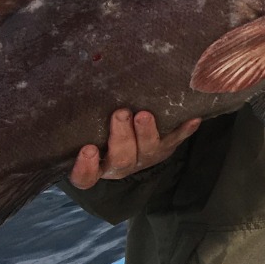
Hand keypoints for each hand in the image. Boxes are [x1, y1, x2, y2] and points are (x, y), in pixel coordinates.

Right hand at [69, 109, 199, 187]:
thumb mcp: (87, 132)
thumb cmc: (100, 133)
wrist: (133, 142)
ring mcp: (146, 157)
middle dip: (122, 137)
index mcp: (97, 166)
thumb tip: (71, 86)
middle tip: (121, 113)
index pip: (86, 177)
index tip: (88, 149)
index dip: (86, 168)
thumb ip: (81, 121)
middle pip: (122, 159)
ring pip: (148, 150)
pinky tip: (193, 119)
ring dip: (147, 132)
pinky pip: (177, 140)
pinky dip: (184, 130)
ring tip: (145, 115)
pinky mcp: (166, 147)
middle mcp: (121, 164)